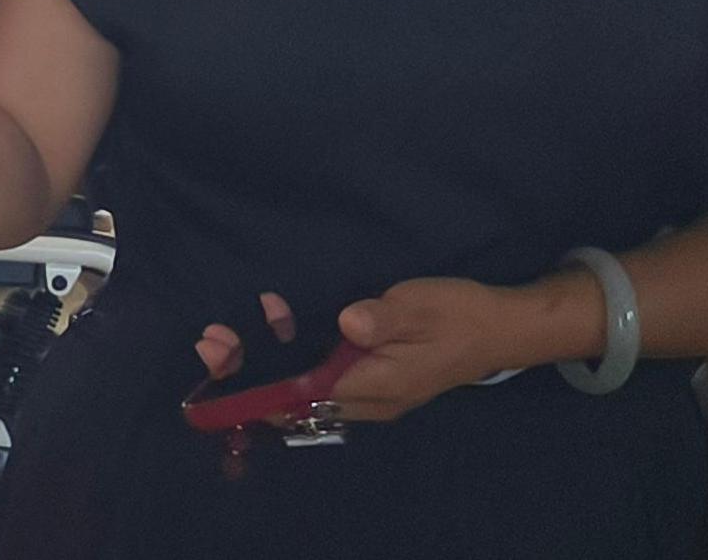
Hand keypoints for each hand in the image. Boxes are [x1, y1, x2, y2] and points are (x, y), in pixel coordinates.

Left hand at [192, 278, 533, 424]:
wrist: (500, 329)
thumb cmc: (459, 316)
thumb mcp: (420, 307)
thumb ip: (383, 318)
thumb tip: (348, 324)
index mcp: (374, 388)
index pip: (304, 395)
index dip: (259, 382)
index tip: (220, 363)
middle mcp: (366, 400)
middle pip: (295, 396)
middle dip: (249, 372)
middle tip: (208, 342)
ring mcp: (369, 391)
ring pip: (304, 385)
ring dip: (265, 360)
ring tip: (224, 331)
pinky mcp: (372, 376)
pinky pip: (322, 373)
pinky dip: (291, 353)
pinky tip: (272, 322)